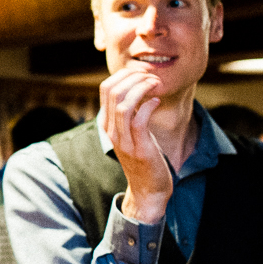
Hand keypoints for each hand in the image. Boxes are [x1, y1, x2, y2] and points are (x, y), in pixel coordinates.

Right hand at [99, 66, 171, 222]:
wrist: (148, 190)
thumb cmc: (143, 158)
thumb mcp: (131, 133)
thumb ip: (129, 113)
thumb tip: (136, 87)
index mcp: (106, 124)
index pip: (105, 89)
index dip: (124, 75)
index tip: (142, 73)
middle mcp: (110, 131)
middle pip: (113, 93)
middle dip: (134, 78)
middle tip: (151, 77)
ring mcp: (123, 141)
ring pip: (124, 104)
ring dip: (142, 88)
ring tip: (155, 85)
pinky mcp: (139, 149)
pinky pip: (139, 120)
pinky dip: (149, 106)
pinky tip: (157, 101)